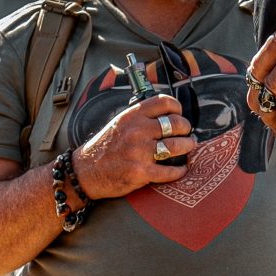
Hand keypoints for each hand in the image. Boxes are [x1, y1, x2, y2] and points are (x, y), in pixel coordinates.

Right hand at [71, 94, 194, 200]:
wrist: (86, 171)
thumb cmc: (105, 147)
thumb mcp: (120, 123)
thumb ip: (140, 118)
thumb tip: (166, 115)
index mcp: (132, 115)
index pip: (164, 102)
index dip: (177, 107)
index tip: (179, 114)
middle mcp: (137, 130)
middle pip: (176, 124)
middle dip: (186, 129)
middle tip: (187, 134)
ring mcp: (139, 151)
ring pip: (177, 146)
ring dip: (187, 147)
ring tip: (188, 147)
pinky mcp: (141, 172)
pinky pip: (170, 171)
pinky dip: (179, 171)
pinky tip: (181, 170)